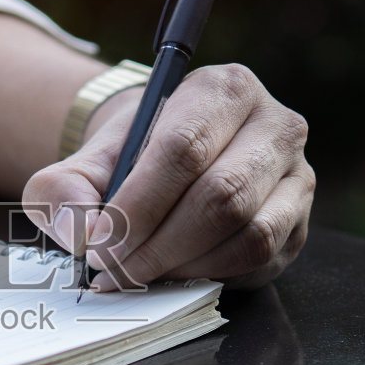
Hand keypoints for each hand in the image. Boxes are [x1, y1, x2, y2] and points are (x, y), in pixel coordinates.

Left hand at [23, 64, 314, 290]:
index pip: (183, 149)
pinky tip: (176, 272)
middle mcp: (274, 125)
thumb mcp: (84, 161)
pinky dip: (212, 275)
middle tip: (114, 270)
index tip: (100, 243)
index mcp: (222, 89)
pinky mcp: (299, 222)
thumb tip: (80, 233)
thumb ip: (64, 190)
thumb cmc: (129, 157)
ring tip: (141, 272)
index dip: (138, 206)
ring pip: (249, 234)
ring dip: (186, 265)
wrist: (169, 161)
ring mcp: (297, 175)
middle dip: (158, 244)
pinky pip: (262, 260)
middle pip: (221, 195)